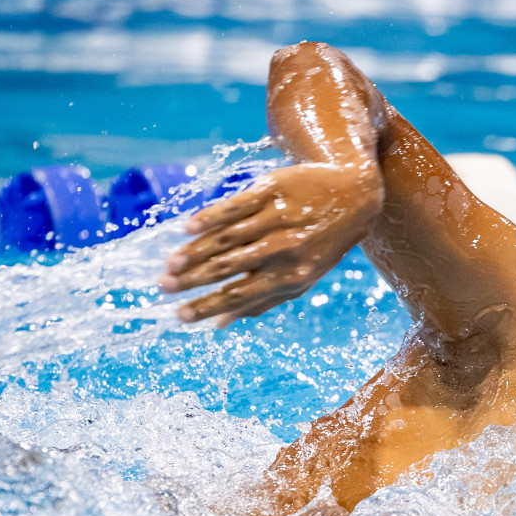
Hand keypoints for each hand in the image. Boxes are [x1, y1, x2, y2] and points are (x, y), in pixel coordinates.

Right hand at [159, 161, 383, 325]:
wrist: (353, 195)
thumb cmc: (322, 244)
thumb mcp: (303, 278)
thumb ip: (263, 301)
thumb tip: (220, 324)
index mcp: (291, 275)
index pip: (240, 295)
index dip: (207, 307)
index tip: (179, 316)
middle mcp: (283, 248)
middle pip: (228, 267)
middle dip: (192, 280)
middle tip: (163, 287)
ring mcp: (276, 218)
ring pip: (226, 238)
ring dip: (193, 252)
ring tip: (169, 263)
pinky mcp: (270, 191)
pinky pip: (233, 206)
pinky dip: (208, 218)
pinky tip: (186, 229)